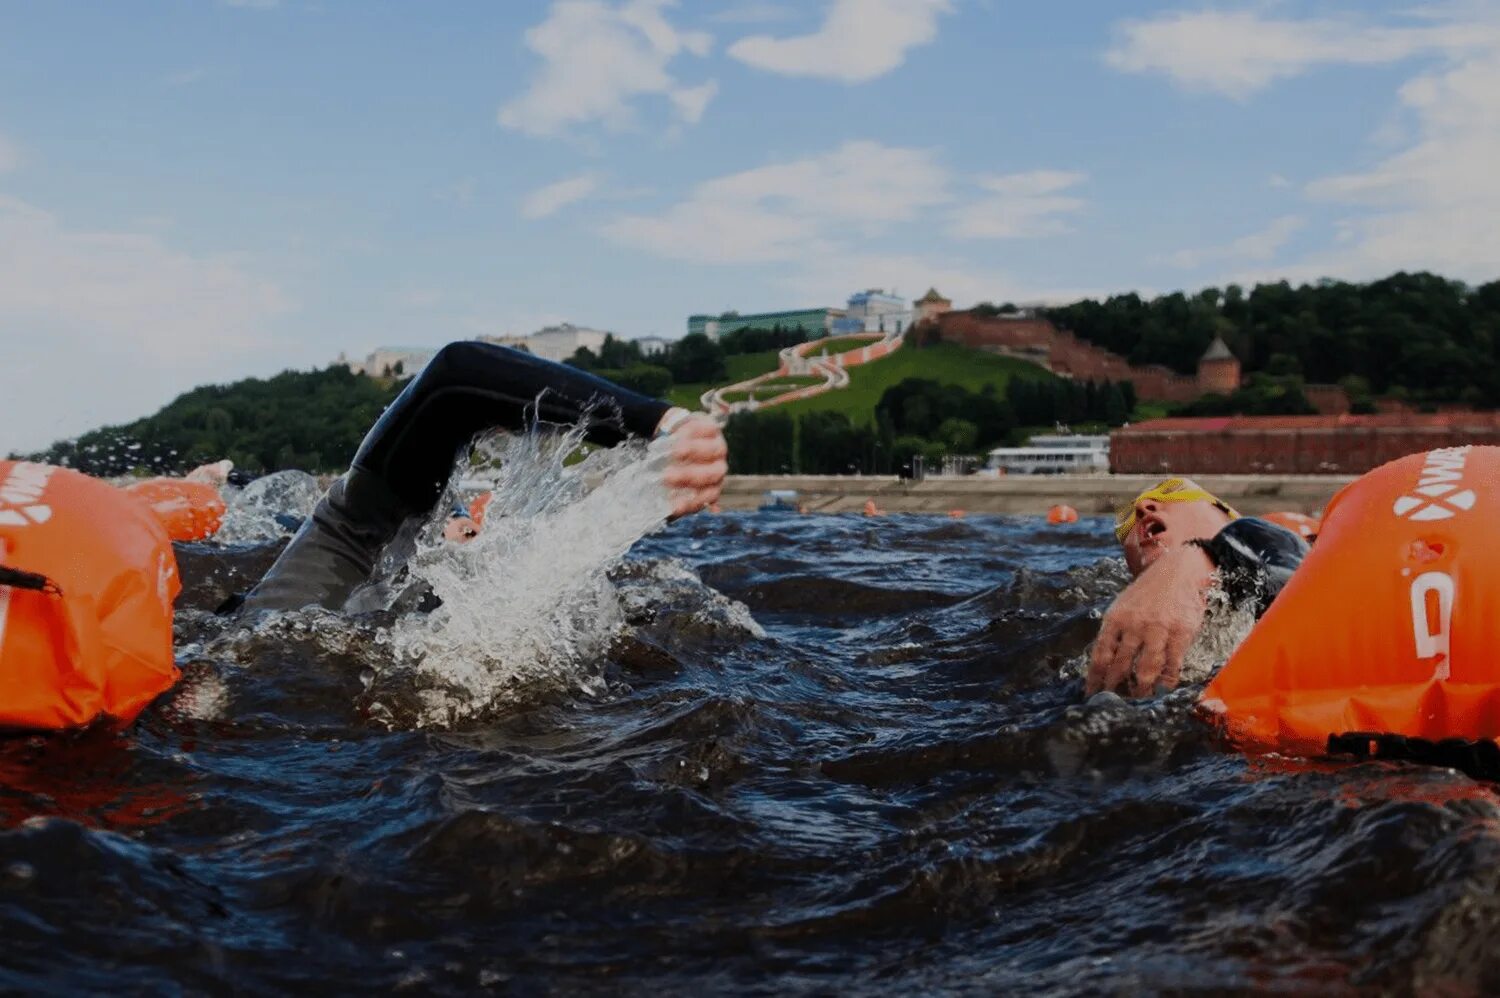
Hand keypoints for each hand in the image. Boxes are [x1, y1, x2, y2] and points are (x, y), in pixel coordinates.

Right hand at [659, 412, 726, 517]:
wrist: (676, 437)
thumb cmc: (673, 466)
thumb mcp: (672, 484)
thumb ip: (673, 498)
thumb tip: (669, 512)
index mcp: (712, 486)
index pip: (707, 497)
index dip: (692, 503)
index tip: (673, 507)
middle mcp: (718, 469)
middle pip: (710, 475)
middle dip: (688, 476)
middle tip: (666, 477)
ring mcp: (718, 448)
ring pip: (711, 451)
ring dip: (693, 451)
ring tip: (674, 452)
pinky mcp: (713, 429)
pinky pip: (706, 430)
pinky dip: (692, 432)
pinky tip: (676, 435)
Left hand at [1087, 543, 1213, 696]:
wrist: (1178, 571)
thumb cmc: (1147, 593)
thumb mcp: (1123, 606)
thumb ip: (1114, 632)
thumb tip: (1101, 663)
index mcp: (1115, 618)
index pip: (1101, 654)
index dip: (1095, 677)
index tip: (1091, 693)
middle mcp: (1134, 625)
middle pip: (1120, 665)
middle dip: (1114, 687)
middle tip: (1111, 704)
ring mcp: (1158, 630)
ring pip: (1146, 669)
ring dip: (1139, 690)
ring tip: (1136, 702)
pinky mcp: (1181, 634)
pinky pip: (1172, 665)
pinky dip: (1166, 682)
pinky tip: (1161, 691)